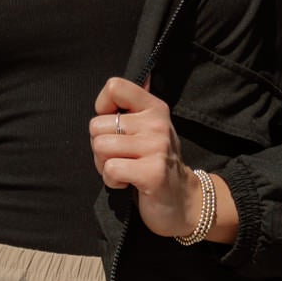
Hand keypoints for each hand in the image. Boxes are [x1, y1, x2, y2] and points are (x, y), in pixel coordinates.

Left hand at [90, 76, 236, 243]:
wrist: (184, 202)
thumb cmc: (157, 164)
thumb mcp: (150, 129)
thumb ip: (135, 107)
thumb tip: (132, 78)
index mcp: (154, 108)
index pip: (115, 87)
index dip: (102, 107)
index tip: (113, 127)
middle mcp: (157, 123)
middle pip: (97, 125)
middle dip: (99, 147)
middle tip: (120, 158)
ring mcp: (156, 147)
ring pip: (100, 147)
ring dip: (104, 165)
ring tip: (124, 170)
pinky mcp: (152, 173)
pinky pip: (110, 169)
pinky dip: (112, 181)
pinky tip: (128, 183)